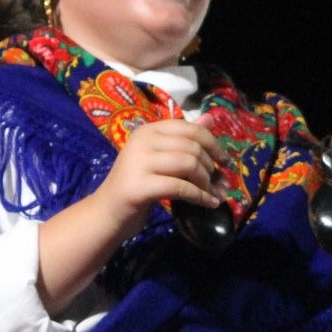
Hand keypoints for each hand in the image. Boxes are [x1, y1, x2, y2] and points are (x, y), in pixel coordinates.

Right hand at [91, 118, 228, 237]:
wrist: (107, 212)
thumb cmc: (137, 184)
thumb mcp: (160, 158)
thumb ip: (184, 140)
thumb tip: (211, 119)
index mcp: (147, 130)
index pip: (188, 128)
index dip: (212, 143)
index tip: (224, 161)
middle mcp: (142, 141)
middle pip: (191, 147)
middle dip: (211, 167)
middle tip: (220, 183)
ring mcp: (139, 163)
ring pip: (189, 164)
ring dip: (207, 182)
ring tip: (215, 195)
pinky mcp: (140, 187)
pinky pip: (181, 187)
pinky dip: (200, 197)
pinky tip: (209, 204)